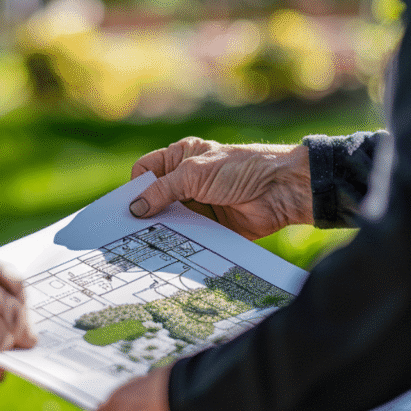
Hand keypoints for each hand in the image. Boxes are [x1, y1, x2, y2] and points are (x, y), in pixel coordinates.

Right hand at [129, 137, 312, 239]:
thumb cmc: (240, 169)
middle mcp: (185, 180)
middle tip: (130, 231)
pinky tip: (169, 252)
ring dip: (161, 230)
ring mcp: (197, 204)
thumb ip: (163, 190)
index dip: (136, 187)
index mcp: (180, 158)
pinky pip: (186, 236)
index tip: (129, 207)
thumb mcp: (195, 173)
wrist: (281, 190)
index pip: (145, 171)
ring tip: (146, 244)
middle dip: (145, 213)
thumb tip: (135, 208)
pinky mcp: (209, 226)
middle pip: (154, 198)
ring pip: (168, 219)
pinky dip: (179, 243)